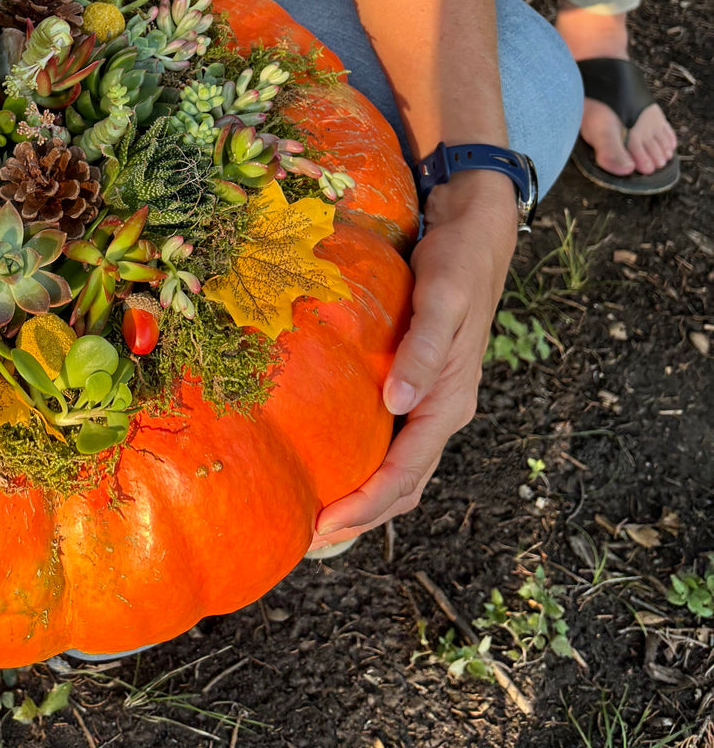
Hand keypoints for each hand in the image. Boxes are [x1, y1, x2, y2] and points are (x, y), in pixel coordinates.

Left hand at [309, 170, 516, 548]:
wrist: (475, 237)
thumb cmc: (456, 267)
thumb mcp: (442, 302)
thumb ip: (422, 352)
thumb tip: (399, 403)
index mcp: (447, 403)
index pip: (404, 474)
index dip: (364, 506)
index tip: (322, 529)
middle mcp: (439, 412)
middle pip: (400, 485)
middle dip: (359, 519)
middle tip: (306, 543)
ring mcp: (429, 403)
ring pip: (397, 470)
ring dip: (361, 501)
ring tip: (315, 522)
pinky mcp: (415, 387)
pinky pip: (390, 443)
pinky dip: (364, 467)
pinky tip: (332, 469)